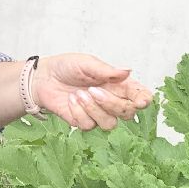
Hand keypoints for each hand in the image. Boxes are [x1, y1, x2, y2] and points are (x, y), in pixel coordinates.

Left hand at [32, 53, 152, 130]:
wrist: (44, 78)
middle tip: (93, 90)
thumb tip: (127, 71)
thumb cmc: (67, 67)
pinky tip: (71, 100)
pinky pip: (88, 125)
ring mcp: (98, 113)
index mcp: (118, 84)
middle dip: (112, 103)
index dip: (144, 100)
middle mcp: (112, 100)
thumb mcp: (86, 62)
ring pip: (110, 124)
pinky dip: (78, 112)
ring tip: (79, 94)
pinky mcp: (84, 122)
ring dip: (93, 109)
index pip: (139, 95)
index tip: (140, 101)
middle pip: (127, 113)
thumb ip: (106, 69)